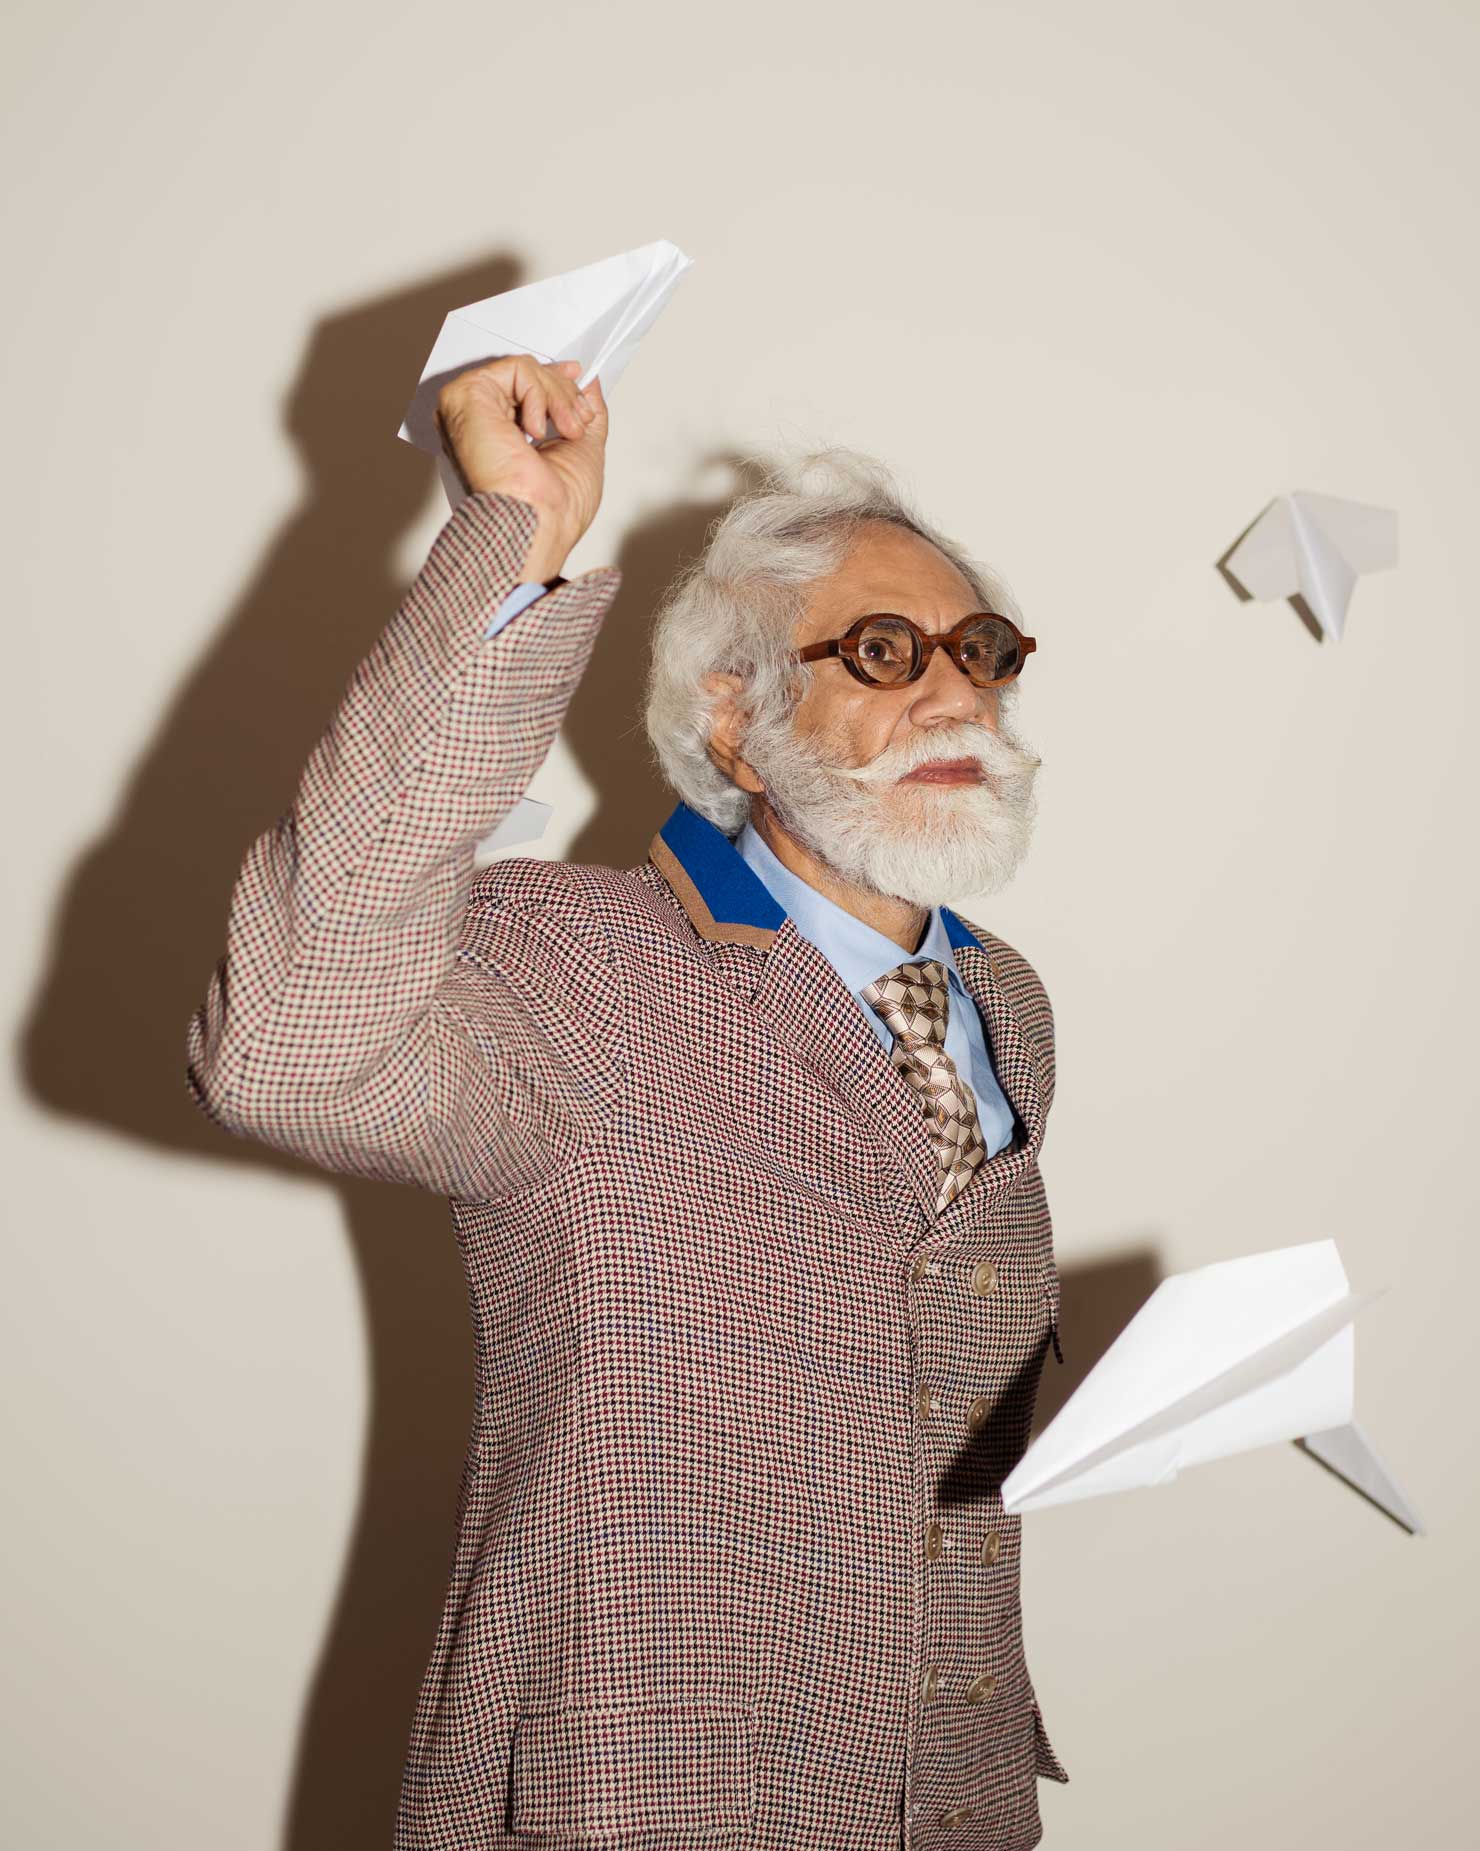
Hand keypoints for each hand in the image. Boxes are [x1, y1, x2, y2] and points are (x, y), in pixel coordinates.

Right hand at [434, 356, 607, 580]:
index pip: (522, 388)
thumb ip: (580, 409)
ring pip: (524, 370)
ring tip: (567, 429)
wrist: (539, 524)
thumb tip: (587, 379)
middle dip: (564, 393)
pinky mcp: (465, 397)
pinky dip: (541, 394)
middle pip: (526, 376)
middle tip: (578, 422)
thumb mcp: (583, 447)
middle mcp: (479, 423)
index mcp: (498, 436)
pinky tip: (537, 430)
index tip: (578, 379)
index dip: (553, 379)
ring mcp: (469, 409)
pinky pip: (516, 369)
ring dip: (558, 397)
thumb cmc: (555, 510)